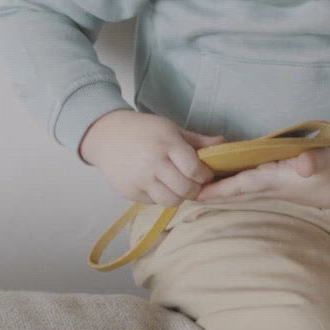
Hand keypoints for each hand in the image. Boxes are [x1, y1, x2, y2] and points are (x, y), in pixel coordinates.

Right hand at [79, 109, 222, 206]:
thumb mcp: (170, 128)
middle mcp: (154, 163)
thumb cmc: (144, 129)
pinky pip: (153, 202)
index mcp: (167, 144)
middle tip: (194, 184)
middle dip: (195, 190)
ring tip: (178, 187)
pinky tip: (159, 185)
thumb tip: (224, 143)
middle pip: (185, 189)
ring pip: (170, 201)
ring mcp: (140, 179)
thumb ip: (197, 139)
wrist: (106, 135)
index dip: (205, 176)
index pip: (194, 170)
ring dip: (179, 197)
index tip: (206, 175)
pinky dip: (160, 197)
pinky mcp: (129, 192)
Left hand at [192, 145, 329, 208]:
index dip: (219, 189)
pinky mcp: (278, 184)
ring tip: (196, 187)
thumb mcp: (325, 162)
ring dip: (219, 189)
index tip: (197, 192)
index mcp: (275, 180)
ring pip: (239, 189)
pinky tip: (224, 179)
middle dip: (211, 193)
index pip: (241, 185)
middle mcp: (269, 186)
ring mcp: (273, 186)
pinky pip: (248, 185)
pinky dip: (233, 183)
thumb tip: (303, 164)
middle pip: (234, 191)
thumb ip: (313, 161)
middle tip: (185, 191)